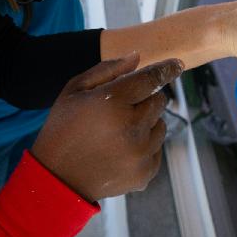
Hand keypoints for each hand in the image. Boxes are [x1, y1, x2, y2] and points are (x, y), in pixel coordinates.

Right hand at [31, 54, 181, 202]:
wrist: (59, 179)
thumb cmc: (63, 128)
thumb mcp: (74, 90)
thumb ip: (107, 70)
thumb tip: (137, 57)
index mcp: (113, 103)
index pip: (151, 79)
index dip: (166, 69)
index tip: (177, 64)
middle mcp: (132, 127)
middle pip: (158, 100)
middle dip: (145, 98)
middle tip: (122, 108)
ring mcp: (141, 153)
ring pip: (160, 125)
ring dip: (146, 123)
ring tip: (118, 131)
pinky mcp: (146, 172)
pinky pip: (157, 149)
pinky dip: (144, 145)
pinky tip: (120, 149)